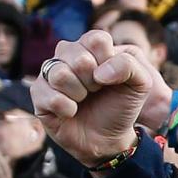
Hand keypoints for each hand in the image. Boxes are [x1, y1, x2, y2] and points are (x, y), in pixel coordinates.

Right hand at [34, 29, 171, 169]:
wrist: (107, 138)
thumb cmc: (120, 107)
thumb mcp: (139, 84)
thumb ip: (130, 65)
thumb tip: (99, 72)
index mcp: (90, 47)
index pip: (97, 39)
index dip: (108, 62)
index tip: (111, 79)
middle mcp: (67, 55)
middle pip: (78, 58)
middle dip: (94, 82)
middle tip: (96, 91)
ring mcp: (50, 74)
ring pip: (60, 75)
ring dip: (79, 94)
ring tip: (83, 100)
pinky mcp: (39, 95)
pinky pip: (51, 97)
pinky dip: (67, 109)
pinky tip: (71, 112)